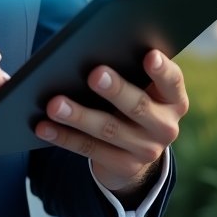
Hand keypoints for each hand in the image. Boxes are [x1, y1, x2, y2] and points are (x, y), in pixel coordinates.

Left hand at [34, 49, 187, 196]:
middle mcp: (165, 125)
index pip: (172, 81)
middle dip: (115, 90)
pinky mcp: (124, 166)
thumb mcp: (139, 86)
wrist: (134, 149)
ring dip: (79, 116)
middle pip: (138, 106)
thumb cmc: (130, 99)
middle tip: (94, 74)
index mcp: (173, 98)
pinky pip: (89, 149)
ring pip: (109, 130)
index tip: (149, 56)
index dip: (162, 70)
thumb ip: (128, 69)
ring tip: (55, 104)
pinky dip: (64, 136)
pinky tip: (44, 126)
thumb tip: (90, 49)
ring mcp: (146, 150)